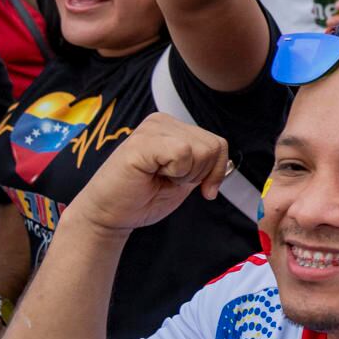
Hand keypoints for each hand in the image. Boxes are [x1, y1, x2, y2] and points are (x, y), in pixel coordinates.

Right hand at [64, 113, 230, 237]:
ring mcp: (151, 129)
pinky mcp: (142, 142)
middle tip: (168, 181)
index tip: (200, 189)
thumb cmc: (143, 198)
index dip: (215, 172)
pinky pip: (183, 152)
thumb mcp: (186, 179)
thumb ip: (205, 164)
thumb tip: (229, 163)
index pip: (218, 143)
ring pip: (201, 150)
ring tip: (157, 178)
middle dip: (198, 174)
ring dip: (184, 175)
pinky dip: (175, 172)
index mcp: (173, 128)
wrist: (109, 216)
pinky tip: (151, 175)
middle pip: (212, 147)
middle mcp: (162, 122)